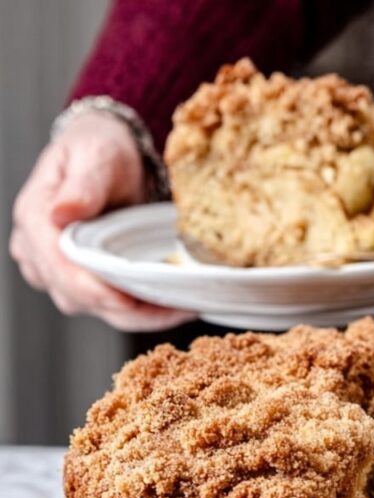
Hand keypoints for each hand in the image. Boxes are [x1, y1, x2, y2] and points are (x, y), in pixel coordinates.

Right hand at [9, 111, 192, 331]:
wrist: (108, 157)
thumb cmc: (100, 148)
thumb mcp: (95, 155)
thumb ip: (83, 185)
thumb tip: (62, 213)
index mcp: (35, 218)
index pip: (59, 268)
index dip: (94, 290)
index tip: (129, 301)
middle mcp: (39, 252)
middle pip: (78, 297)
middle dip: (127, 309)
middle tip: (175, 308)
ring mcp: (58, 271)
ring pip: (96, 309)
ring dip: (138, 314)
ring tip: (180, 308)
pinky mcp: (81, 282)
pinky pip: (109, 307)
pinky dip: (140, 311)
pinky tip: (171, 307)